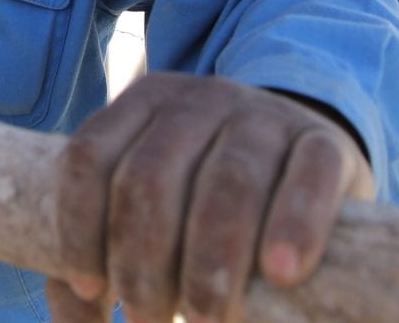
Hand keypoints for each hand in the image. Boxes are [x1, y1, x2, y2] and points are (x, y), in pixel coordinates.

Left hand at [49, 73, 372, 322]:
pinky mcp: (325, 142)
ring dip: (209, 261)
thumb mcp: (155, 212)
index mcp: (144, 105)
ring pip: (227, 181)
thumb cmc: (207, 205)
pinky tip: (280, 275)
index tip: (91, 289)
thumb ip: (102, 257)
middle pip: (150, 177)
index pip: (89, 158)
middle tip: (148, 319)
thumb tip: (73, 301)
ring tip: (204, 318)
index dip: (79, 228)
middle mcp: (199, 98)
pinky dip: (293, 225)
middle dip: (142, 262)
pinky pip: (308, 176)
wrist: (307, 162)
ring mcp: (264, 115)